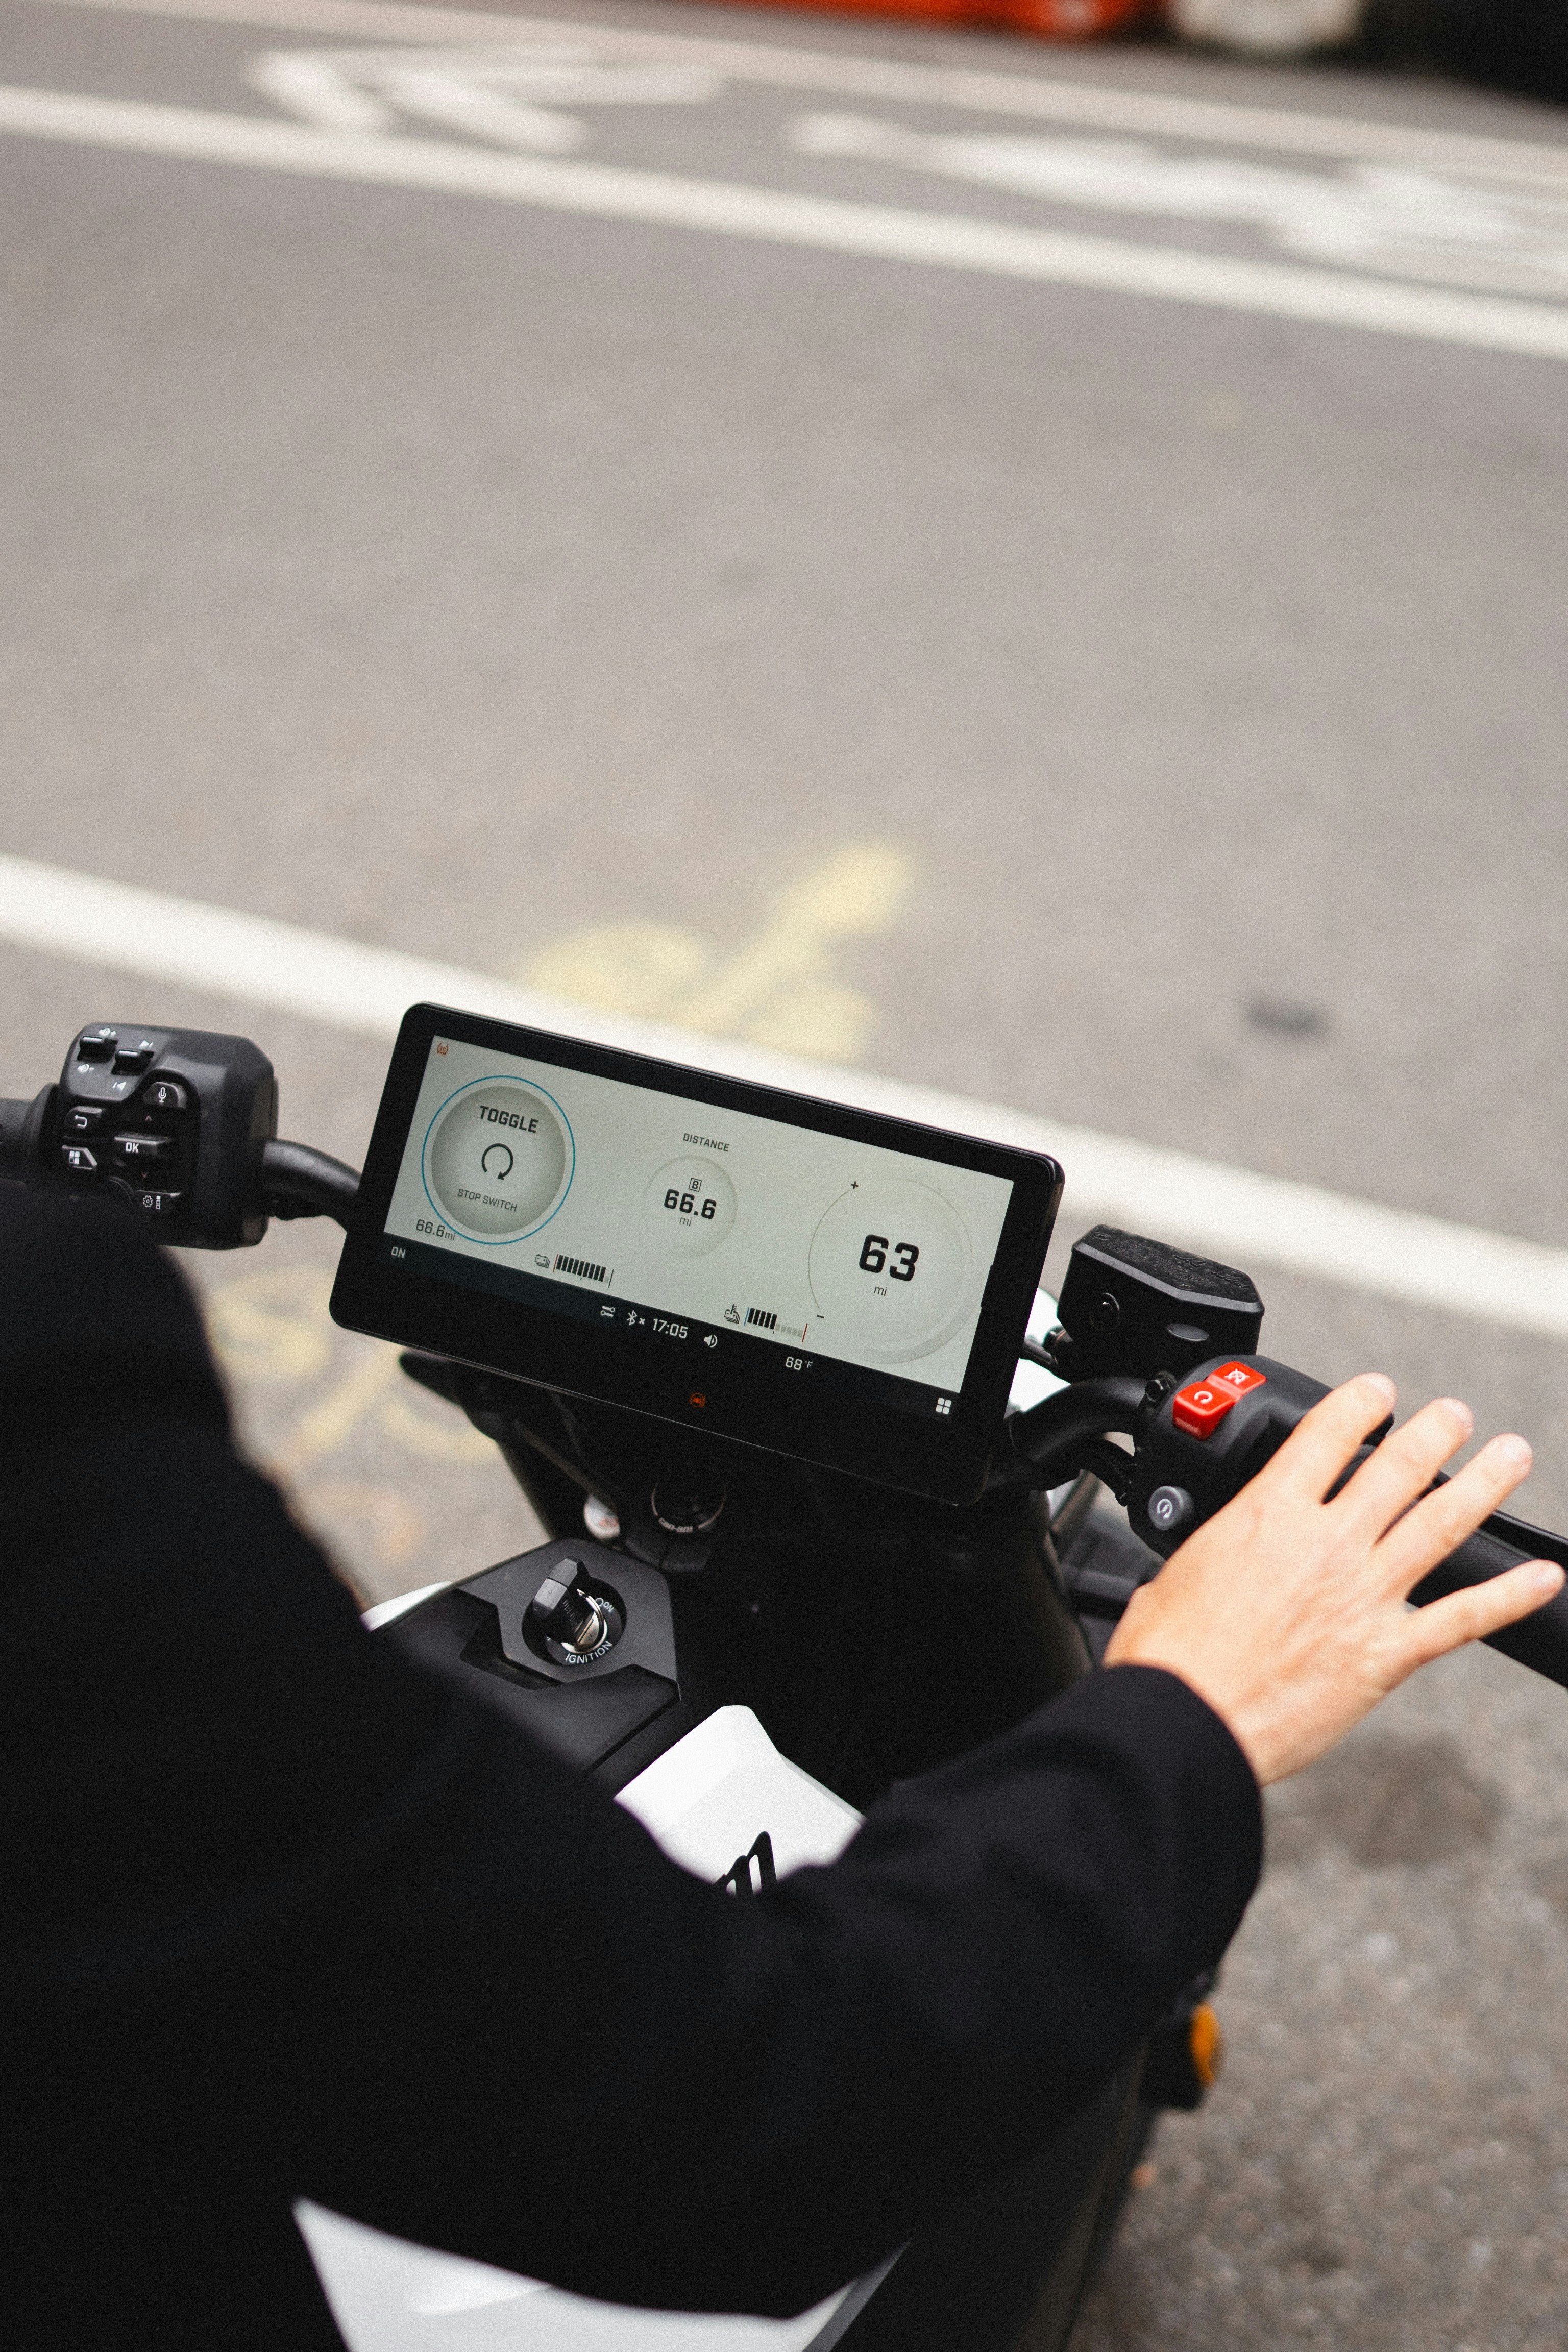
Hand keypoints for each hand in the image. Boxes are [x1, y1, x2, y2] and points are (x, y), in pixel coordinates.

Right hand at [1103, 1374, 1564, 1785]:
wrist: (1184, 1719)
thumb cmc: (1169, 1655)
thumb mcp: (1180, 1567)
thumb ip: (1219, 1546)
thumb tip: (1222, 1548)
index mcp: (1268, 1514)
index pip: (1328, 1434)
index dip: (1361, 1403)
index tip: (1379, 1390)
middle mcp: (1326, 1545)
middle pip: (1398, 1468)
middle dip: (1436, 1432)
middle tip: (1457, 1414)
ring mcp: (1362, 1597)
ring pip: (1440, 1524)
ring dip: (1485, 1484)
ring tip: (1513, 1455)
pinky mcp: (1385, 1655)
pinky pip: (1463, 1619)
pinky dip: (1510, 1595)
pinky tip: (1545, 1578)